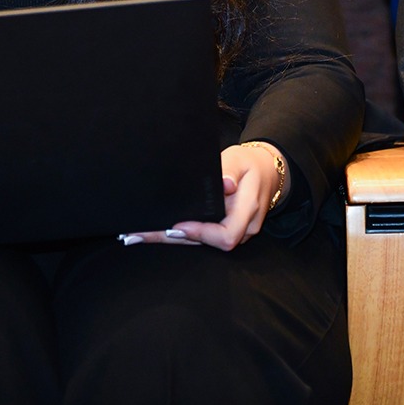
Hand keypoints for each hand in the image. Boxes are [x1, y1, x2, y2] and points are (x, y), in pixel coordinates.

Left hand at [119, 142, 284, 251]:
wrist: (266, 172)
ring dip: (170, 239)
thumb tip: (224, 185)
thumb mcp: (239, 160)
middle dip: (172, 239)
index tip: (177, 225)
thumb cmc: (249, 164)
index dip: (200, 234)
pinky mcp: (224, 232)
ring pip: (201, 243)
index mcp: (249, 210)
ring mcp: (235, 233)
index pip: (226, 235)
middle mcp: (243, 228)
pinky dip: (179, 235)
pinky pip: (201, 238)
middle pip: (207, 244)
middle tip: (138, 234)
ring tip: (137, 235)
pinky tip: (155, 232)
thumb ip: (230, 170)